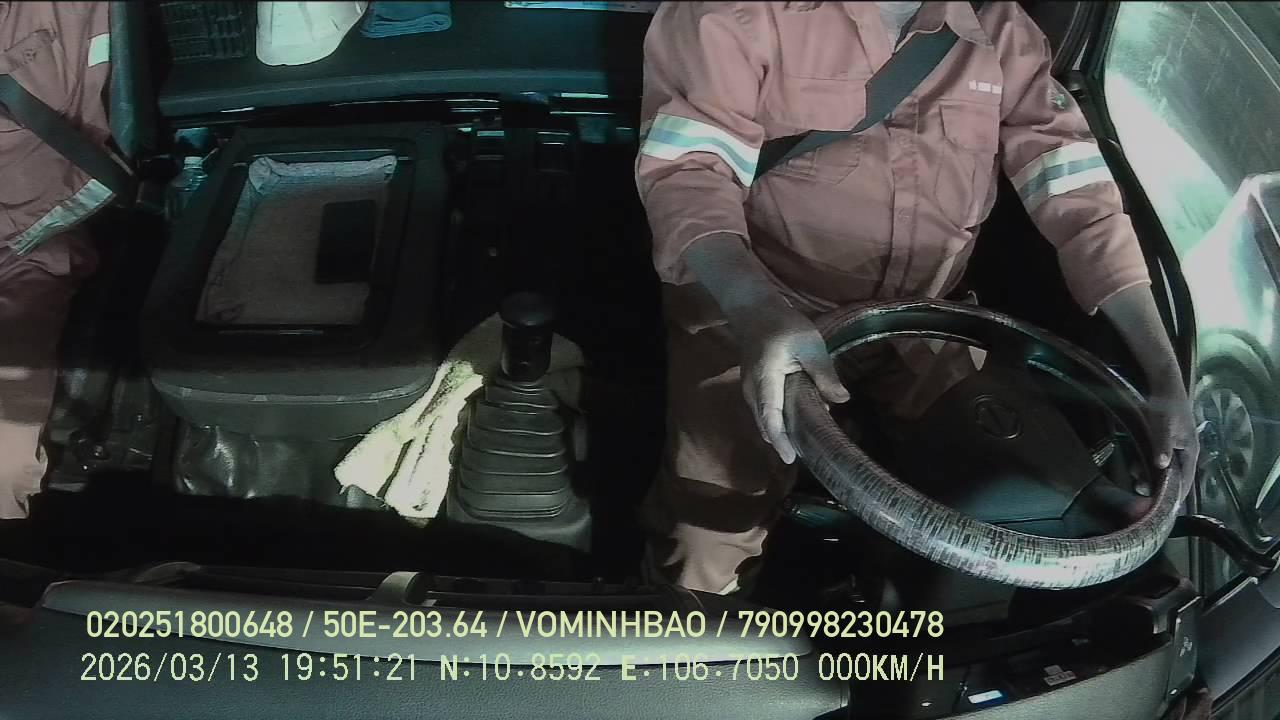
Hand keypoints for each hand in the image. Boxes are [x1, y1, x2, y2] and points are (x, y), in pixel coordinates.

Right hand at [733, 305, 850, 463]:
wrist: (753, 310)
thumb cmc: (782, 324)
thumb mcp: (809, 344)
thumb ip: (824, 373)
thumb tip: (842, 400)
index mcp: (765, 379)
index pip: (770, 417)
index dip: (781, 440)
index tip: (791, 459)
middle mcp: (752, 390)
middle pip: (765, 424)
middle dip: (784, 442)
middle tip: (810, 453)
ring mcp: (750, 390)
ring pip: (764, 420)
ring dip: (782, 432)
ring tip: (807, 441)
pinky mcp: (754, 388)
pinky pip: (765, 412)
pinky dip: (778, 421)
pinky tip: (798, 421)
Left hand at [1145, 375, 1199, 497]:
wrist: (1164, 384)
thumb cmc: (1167, 406)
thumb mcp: (1164, 427)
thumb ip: (1163, 446)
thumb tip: (1162, 466)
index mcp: (1190, 452)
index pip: (1185, 481)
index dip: (1175, 495)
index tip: (1163, 508)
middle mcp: (1184, 453)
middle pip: (1173, 477)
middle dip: (1158, 486)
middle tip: (1140, 490)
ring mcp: (1174, 447)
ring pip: (1163, 469)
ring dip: (1150, 475)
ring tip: (1135, 478)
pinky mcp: (1163, 441)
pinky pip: (1156, 459)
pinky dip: (1146, 464)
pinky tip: (1134, 465)